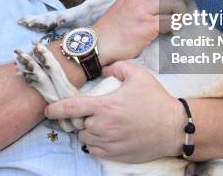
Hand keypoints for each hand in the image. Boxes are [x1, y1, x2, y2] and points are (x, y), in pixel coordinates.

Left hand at [44, 61, 184, 162]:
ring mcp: (110, 143)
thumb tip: (103, 68)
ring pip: (85, 139)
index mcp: (106, 106)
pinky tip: (106, 135)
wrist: (174, 127)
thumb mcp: (138, 74)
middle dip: (80, 118)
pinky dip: (95, 144)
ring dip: (88, 131)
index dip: (55, 109)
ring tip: (100, 123)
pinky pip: (95, 151)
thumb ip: (116, 67)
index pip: (71, 108)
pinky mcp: (116, 155)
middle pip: (78, 125)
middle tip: (92, 112)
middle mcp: (104, 126)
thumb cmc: (156, 100)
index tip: (47, 109)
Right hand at [95, 0, 187, 64]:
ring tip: (180, 17)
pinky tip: (172, 30)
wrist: (99, 45)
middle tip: (184, 0)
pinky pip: (170, 20)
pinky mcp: (148, 27)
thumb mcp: (123, 5)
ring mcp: (143, 11)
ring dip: (181, 9)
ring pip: (172, 0)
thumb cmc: (112, 28)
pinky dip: (175, 25)